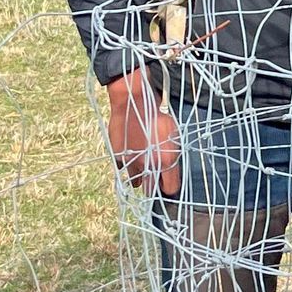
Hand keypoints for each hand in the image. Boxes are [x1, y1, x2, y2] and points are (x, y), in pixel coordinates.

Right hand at [106, 64, 179, 196]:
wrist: (134, 101)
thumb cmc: (157, 114)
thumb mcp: (173, 133)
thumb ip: (172, 154)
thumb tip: (171, 166)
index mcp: (167, 161)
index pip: (170, 189)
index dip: (169, 186)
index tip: (168, 182)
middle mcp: (149, 166)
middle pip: (151, 190)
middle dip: (154, 185)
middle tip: (154, 176)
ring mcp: (132, 163)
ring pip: (136, 181)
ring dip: (139, 176)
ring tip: (141, 165)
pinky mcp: (118, 157)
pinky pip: (123, 167)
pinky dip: (126, 163)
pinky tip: (130, 153)